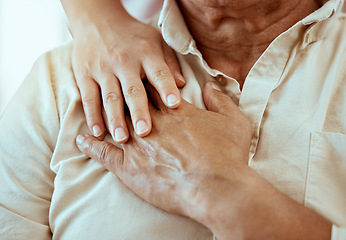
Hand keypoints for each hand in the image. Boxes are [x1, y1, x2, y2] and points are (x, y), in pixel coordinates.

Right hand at [72, 14, 184, 142]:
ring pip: (110, 97)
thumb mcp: (156, 41)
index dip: (167, 88)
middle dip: (139, 112)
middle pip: (133, 90)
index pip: (159, 72)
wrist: (97, 19)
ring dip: (115, 119)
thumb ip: (169, 63)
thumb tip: (183, 85)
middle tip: (145, 132)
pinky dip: (92, 115)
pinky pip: (89, 97)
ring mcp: (102, 68)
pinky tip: (97, 131)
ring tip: (122, 138)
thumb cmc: (133, 35)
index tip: (174, 104)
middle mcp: (124, 62)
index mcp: (146, 54)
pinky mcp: (85, 74)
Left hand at [76, 81, 251, 219]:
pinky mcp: (128, 167)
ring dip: (103, 115)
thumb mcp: (233, 121)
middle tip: (111, 86)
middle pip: (130, 102)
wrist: (216, 187)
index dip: (144, 82)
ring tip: (93, 109)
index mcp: (175, 111)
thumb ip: (220, 100)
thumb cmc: (227, 155)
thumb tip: (209, 85)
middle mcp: (153, 123)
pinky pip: (103, 153)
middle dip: (122, 94)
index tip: (137, 77)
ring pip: (114, 123)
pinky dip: (90, 144)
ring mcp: (138, 144)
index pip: (153, 89)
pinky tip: (82, 139)